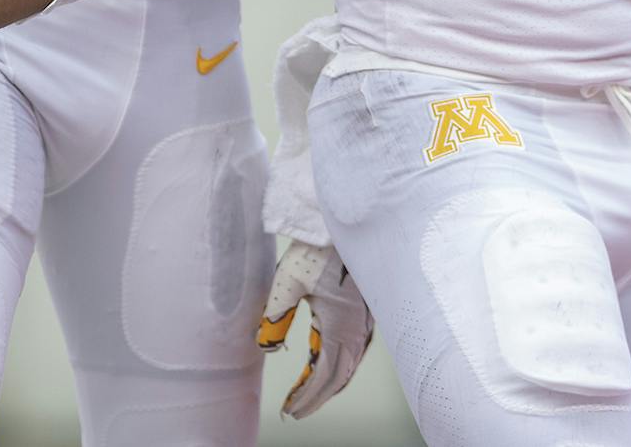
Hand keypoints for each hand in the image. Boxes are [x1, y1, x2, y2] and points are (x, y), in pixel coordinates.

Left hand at [256, 240, 373, 418]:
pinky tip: (329, 361)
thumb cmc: (317, 249)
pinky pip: (356, 349)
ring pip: (350, 364)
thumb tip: (265, 345)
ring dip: (330, 382)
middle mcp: (357, 329)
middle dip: (317, 396)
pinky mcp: (366, 311)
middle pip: (339, 376)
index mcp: (339, 327)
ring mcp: (365, 321)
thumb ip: (274, 316)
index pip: (323, 376)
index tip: (290, 409)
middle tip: (295, 409)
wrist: (346, 221)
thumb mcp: (287, 282)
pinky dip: (341, 365)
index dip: (307, 397)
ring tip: (309, 391)